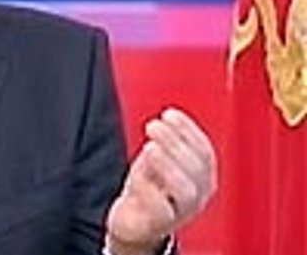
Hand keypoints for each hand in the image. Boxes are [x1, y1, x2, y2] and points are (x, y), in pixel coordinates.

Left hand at [105, 108, 216, 254]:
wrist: (133, 224)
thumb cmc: (147, 190)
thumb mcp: (157, 162)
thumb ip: (164, 145)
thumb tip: (165, 123)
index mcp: (202, 178)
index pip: (205, 151)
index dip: (189, 130)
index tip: (170, 114)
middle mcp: (197, 196)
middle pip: (197, 168)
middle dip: (176, 142)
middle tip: (154, 126)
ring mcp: (181, 212)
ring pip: (185, 190)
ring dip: (167, 164)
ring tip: (150, 147)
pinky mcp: (159, 225)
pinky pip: (160, 208)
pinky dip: (148, 188)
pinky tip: (137, 175)